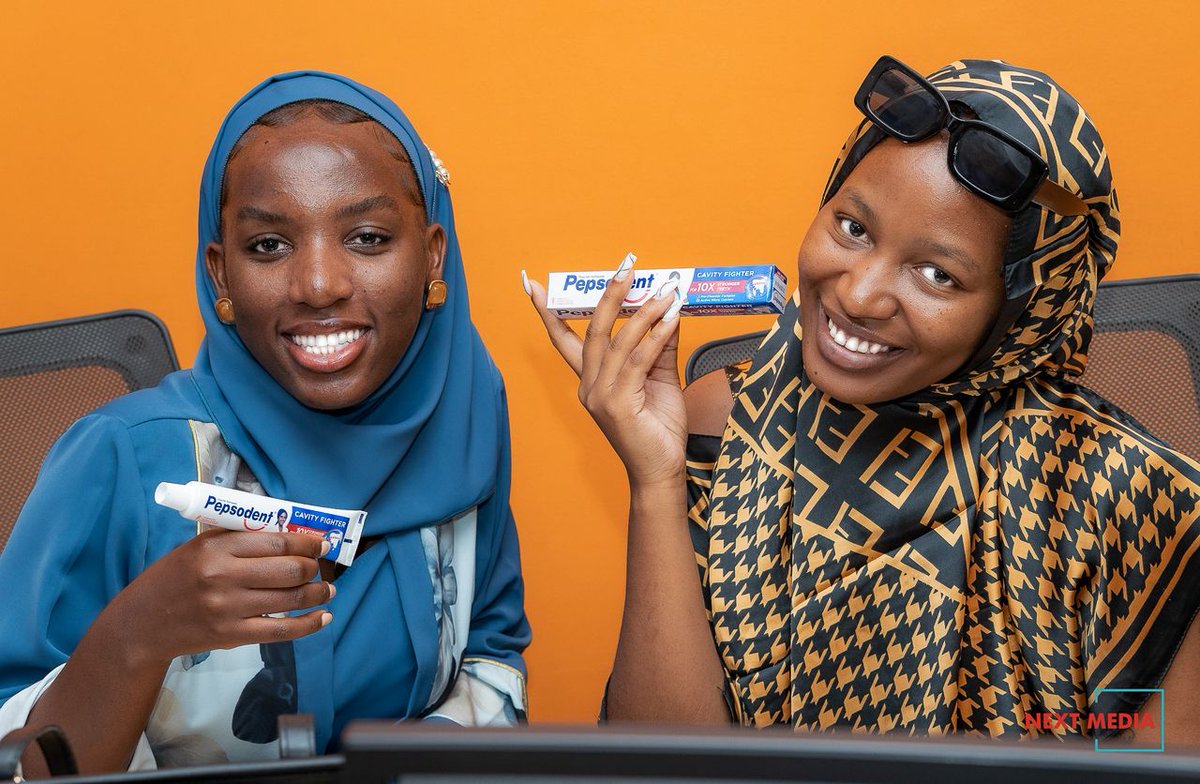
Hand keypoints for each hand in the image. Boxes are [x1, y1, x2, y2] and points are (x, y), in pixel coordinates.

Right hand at [110, 529, 333, 667]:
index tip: (321, 542)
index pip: (276, 541)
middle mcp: (223, 576)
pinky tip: (324, 616)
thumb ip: (239, 539)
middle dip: (314, 567)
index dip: (306, 542)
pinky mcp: (232, 635)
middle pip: (288, 569)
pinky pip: (281, 631)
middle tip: (322, 567)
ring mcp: (229, 608)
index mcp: (215, 548)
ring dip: (318, 593)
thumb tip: (290, 534)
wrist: (143, 623)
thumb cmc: (175, 578)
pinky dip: (309, 624)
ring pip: (290, 599)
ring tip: (328, 590)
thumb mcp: (200, 547)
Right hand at [524, 258, 687, 485]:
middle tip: (626, 266)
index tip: (530, 283)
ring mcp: (599, 396)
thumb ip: (659, 347)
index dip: (547, 311)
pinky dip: (655, 336)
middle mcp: (588, 386)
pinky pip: (637, 361)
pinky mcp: (617, 405)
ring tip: (667, 292)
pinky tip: (671, 320)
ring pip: (617, 342)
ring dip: (644, 312)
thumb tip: (667, 311)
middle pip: (591, 330)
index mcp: (590, 380)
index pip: (564, 339)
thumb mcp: (659, 380)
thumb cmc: (658, 429)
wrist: (661, 472)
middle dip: (609, 295)